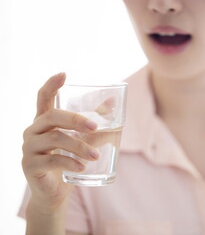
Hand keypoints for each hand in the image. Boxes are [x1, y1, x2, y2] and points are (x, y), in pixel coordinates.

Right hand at [21, 73, 98, 211]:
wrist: (54, 192)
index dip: (52, 85)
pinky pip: (52, 160)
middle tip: (95, 126)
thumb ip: (93, 122)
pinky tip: (83, 166)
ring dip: (79, 146)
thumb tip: (113, 103)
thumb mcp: (81, 139)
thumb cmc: (67, 161)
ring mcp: (29, 148)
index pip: (43, 98)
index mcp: (44, 121)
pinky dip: (70, 162)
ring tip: (95, 156)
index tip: (64, 74)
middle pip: (52, 116)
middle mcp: (33, 131)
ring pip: (55, 139)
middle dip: (75, 119)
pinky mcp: (30, 165)